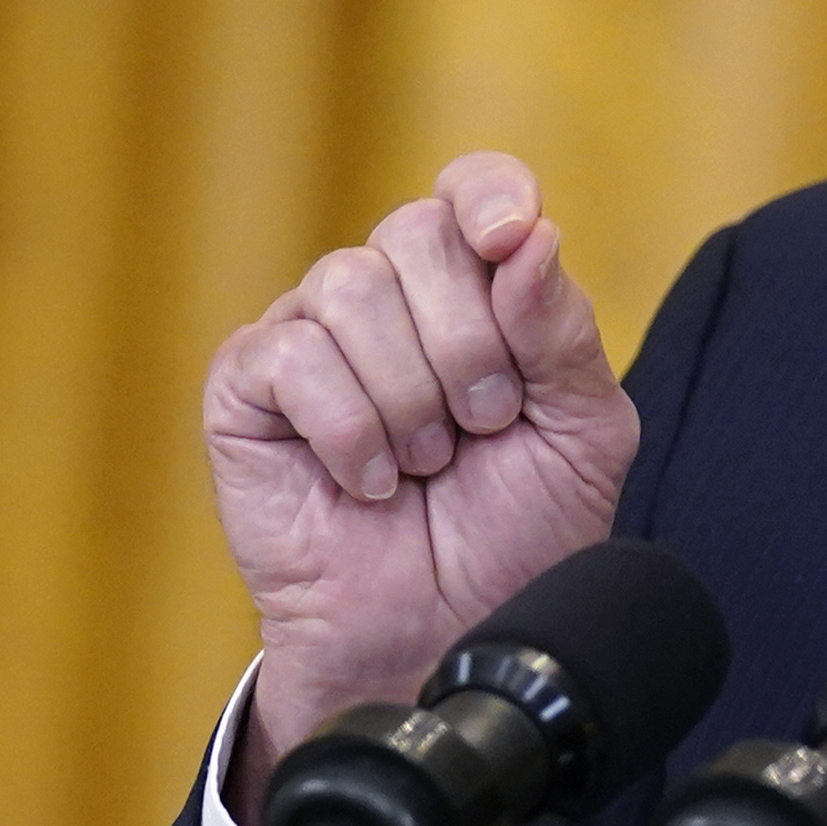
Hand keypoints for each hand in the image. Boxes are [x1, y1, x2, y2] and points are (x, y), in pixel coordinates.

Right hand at [205, 155, 637, 816]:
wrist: (448, 637)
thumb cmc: (513, 540)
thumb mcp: (580, 435)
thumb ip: (563, 333)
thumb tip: (530, 236)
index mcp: (471, 290)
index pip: (471, 188)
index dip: (489, 196)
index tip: (511, 240)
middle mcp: (386, 297)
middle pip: (416, 234)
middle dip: (469, 344)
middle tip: (481, 427)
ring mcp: (309, 337)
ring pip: (348, 288)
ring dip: (408, 397)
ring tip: (422, 466)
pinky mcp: (245, 389)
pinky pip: (291, 356)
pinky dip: (347, 430)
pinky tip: (368, 483)